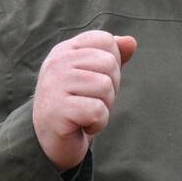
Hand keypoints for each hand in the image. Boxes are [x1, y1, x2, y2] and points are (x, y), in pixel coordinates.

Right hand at [32, 30, 137, 171]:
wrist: (50, 140)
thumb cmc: (76, 104)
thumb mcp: (95, 76)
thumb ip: (113, 57)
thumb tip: (131, 41)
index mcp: (65, 50)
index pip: (105, 40)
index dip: (112, 64)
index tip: (95, 81)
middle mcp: (57, 62)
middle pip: (109, 63)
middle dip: (110, 88)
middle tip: (90, 101)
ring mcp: (54, 85)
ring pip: (105, 86)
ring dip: (104, 106)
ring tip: (86, 113)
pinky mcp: (58, 110)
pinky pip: (98, 110)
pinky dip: (98, 123)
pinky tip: (83, 125)